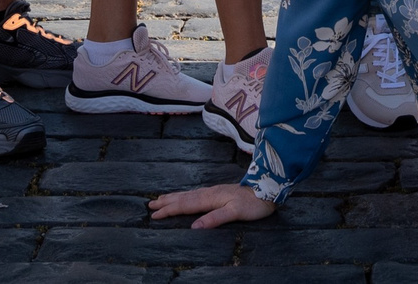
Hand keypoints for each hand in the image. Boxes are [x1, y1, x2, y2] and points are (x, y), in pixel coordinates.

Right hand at [150, 182, 274, 228]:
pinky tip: (184, 197)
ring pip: (188, 195)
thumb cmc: (253, 204)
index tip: (154, 215)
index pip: (185, 205)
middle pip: (183, 198)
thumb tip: (194, 227)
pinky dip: (184, 196)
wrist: (267, 190)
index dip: (169, 210)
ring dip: (173, 197)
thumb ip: (215, 218)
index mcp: (210, 198)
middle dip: (166, 202)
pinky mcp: (218, 193)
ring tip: (161, 198)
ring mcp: (213, 192)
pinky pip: (195, 194)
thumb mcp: (235, 212)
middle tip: (150, 204)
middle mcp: (209, 193)